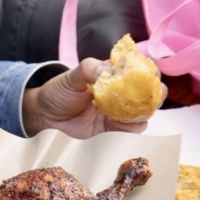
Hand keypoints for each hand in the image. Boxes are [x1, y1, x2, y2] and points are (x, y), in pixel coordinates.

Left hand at [21, 58, 165, 137]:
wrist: (45, 116)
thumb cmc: (59, 91)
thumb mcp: (71, 77)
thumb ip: (88, 69)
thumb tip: (107, 71)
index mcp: (113, 75)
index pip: (138, 70)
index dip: (148, 71)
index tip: (149, 73)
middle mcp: (120, 93)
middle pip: (148, 92)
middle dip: (155, 93)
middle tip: (151, 95)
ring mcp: (118, 111)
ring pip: (144, 113)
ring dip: (145, 112)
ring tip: (134, 111)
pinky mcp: (112, 129)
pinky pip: (131, 130)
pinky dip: (132, 127)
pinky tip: (121, 123)